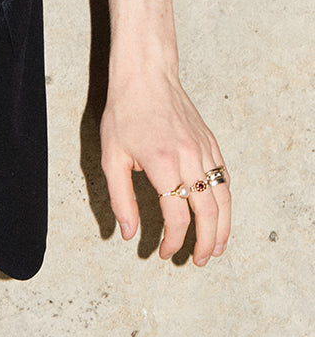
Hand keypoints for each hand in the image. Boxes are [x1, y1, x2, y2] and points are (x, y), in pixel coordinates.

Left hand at [101, 0, 230, 266]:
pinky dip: (226, 202)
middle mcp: (189, 157)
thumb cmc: (124, 115)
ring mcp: (204, 149)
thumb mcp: (111, 159)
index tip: (164, 252)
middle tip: (196, 261)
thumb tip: (127, 233)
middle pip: (207, 210)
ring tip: (215, 249)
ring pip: (223, 196)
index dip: (173, 239)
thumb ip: (120, 199)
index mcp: (162, 163)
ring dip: (222, 226)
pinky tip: (220, 217)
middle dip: (204, 241)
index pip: (176, 213)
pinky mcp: (210, 143)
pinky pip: (224, 178)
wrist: (146, 76)